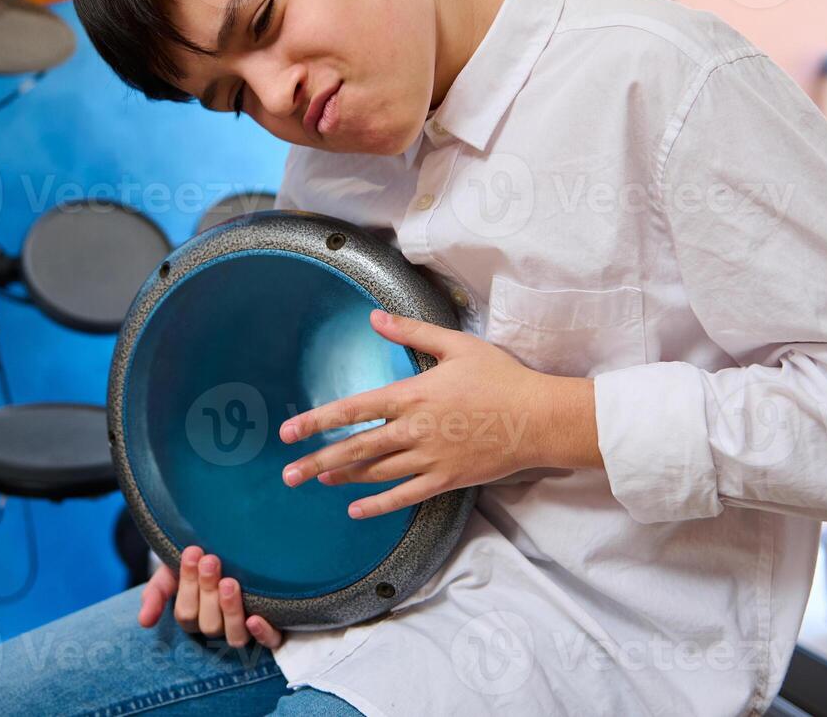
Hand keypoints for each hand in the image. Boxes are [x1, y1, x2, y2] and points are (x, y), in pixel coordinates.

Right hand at [137, 544, 283, 648]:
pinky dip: (263, 633)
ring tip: (230, 583)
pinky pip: (270, 642)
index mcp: (194, 616)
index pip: (186, 613)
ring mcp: (243, 628)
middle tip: (211, 560)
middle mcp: (219, 626)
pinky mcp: (270, 627)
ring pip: (235, 636)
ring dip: (230, 611)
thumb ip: (155, 594)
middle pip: (209, 624)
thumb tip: (144, 621)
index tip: (193, 552)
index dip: (188, 585)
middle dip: (208, 591)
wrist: (226, 547)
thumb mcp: (170, 573)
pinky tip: (256, 618)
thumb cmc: (196, 562)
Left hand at [277, 309, 600, 517]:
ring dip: (343, 477)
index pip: (354, 409)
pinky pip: (404, 496)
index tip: (289, 431)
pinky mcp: (446, 479)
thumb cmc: (500, 377)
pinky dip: (378, 505)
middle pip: (357, 448)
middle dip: (318, 460)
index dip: (318, 420)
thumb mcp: (456, 345)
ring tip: (317, 479)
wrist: (539, 418)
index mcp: (413, 395)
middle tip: (288, 474)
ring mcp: (430, 458)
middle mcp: (415, 430)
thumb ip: (411, 332)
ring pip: (376, 473)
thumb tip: (374, 317)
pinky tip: (356, 509)